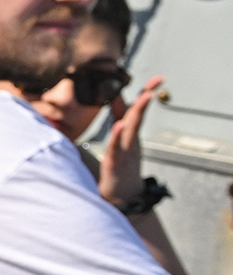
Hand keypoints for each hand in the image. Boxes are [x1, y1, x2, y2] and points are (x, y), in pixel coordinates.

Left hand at [98, 78, 163, 207]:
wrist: (122, 197)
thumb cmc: (120, 166)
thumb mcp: (120, 139)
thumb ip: (118, 120)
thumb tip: (115, 97)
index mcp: (128, 133)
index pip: (136, 108)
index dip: (146, 92)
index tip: (158, 77)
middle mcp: (129, 140)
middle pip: (137, 115)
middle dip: (146, 97)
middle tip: (157, 82)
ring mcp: (123, 151)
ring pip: (130, 129)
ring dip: (137, 113)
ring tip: (144, 97)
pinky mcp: (115, 164)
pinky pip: (116, 148)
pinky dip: (117, 137)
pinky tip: (118, 126)